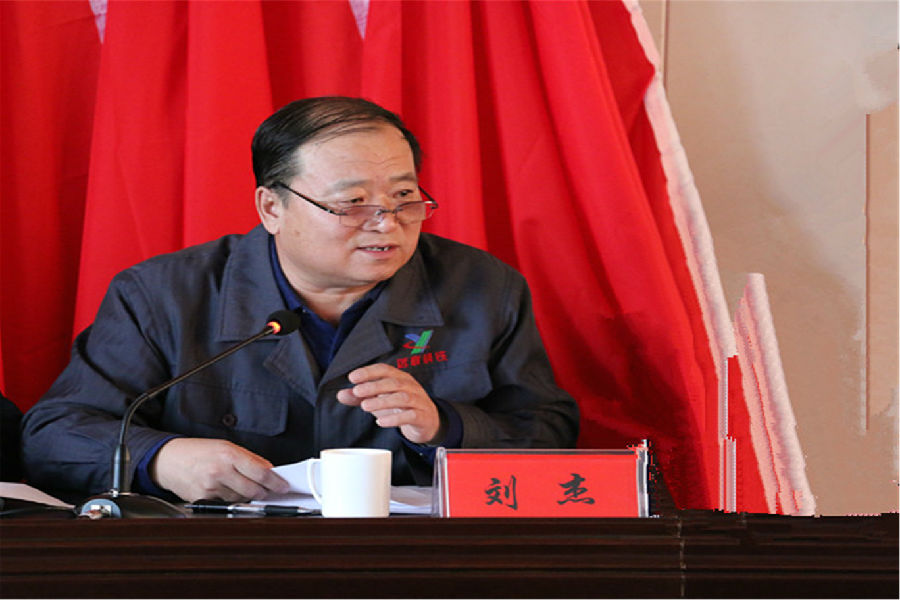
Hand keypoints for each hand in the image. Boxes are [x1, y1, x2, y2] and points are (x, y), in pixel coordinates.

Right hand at [150, 437, 289, 501]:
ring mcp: (211, 488)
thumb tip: (269, 470)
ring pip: (241, 499)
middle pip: (254, 490)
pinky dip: (232, 499)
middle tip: (268, 489)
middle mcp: (220, 472)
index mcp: (229, 455)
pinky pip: (226, 504)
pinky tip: (227, 490)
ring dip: (248, 496)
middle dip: (264, 492)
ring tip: (242, 485)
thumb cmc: (197, 451)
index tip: (284, 486)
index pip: (261, 473)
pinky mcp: (203, 500)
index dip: (276, 482)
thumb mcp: (226, 446)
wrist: (168, 460)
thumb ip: (249, 458)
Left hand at [336, 363, 441, 443]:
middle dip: (373, 386)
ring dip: (382, 401)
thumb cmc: (401, 407)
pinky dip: (395, 418)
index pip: (385, 369)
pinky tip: (381, 422)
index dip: (369, 372)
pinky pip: (410, 415)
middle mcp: (410, 387)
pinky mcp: (422, 416)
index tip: (352, 377)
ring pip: (402, 398)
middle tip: (357, 392)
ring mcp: (418, 401)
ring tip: (365, 406)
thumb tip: (341, 394)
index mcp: (400, 378)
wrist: (427, 423)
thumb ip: (361, 397)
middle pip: (393, 382)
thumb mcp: (380, 400)